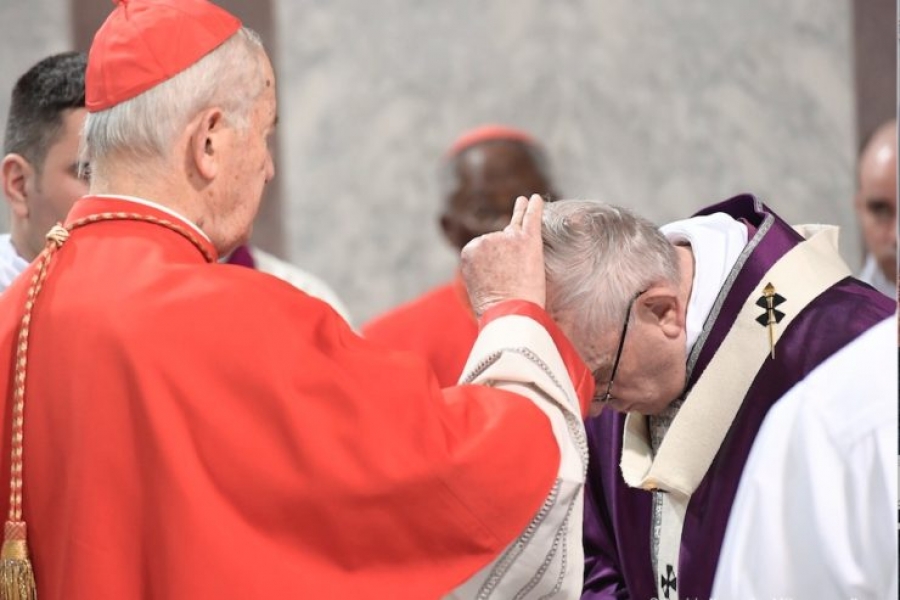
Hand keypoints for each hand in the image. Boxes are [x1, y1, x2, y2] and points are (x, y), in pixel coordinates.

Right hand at [461, 194, 545, 318]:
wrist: (510, 314)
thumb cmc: (496, 310)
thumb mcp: (478, 288)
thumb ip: (483, 268)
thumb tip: (496, 262)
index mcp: (468, 251)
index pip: (485, 249)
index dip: (495, 265)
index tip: (498, 280)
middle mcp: (485, 240)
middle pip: (500, 240)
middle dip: (508, 256)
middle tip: (512, 280)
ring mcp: (507, 238)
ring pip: (516, 233)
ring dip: (520, 245)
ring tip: (522, 253)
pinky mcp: (528, 240)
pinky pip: (531, 217)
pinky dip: (534, 207)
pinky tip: (536, 198)